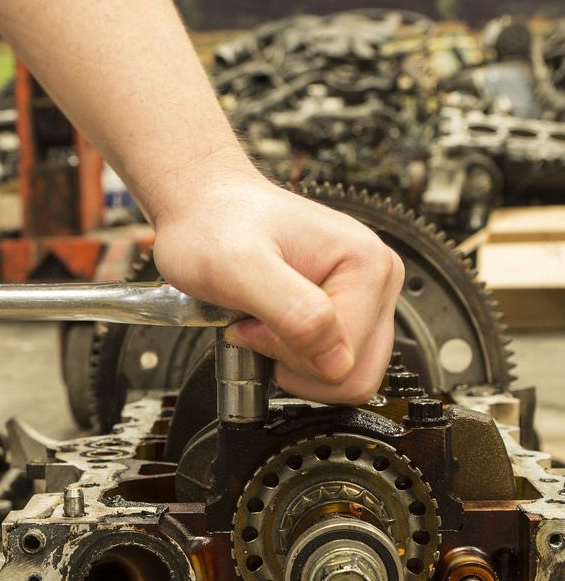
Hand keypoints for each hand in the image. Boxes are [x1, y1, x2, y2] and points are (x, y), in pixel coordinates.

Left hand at [152, 168, 403, 403]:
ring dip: (296, 363)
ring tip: (264, 322)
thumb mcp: (240, 269)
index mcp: (367, 265)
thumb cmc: (213, 225)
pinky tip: (273, 325)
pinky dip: (296, 358)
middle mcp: (377, 277)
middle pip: (356, 373)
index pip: (346, 361)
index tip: (255, 321)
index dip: (290, 354)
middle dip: (298, 365)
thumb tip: (338, 363)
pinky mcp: (349, 308)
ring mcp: (366, 295)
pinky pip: (333, 363)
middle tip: (259, 325)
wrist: (203, 207)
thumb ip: (293, 314)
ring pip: (345, 373)